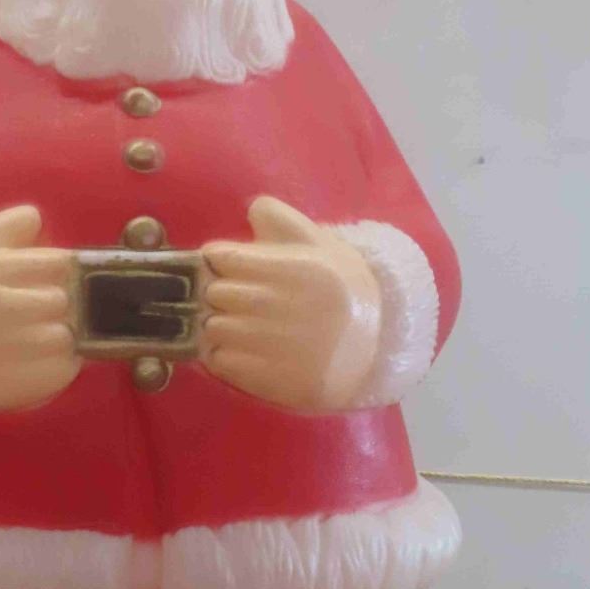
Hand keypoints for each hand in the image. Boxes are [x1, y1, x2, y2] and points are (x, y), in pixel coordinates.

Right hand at [0, 205, 78, 415]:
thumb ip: (2, 227)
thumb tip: (37, 220)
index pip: (60, 262)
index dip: (52, 270)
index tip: (38, 279)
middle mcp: (9, 306)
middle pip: (64, 298)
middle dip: (50, 302)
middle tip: (28, 312)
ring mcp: (18, 348)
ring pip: (67, 335)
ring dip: (55, 336)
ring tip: (28, 340)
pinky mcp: (24, 384)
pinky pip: (64, 369)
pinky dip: (55, 367)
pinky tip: (29, 363)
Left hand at [202, 197, 380, 410]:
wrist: (375, 350)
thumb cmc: (342, 291)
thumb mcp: (323, 247)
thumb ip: (285, 222)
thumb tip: (253, 209)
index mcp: (298, 269)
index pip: (226, 258)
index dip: (221, 259)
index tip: (226, 264)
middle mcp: (285, 307)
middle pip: (216, 293)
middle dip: (218, 293)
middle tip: (231, 297)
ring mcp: (276, 347)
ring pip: (214, 328)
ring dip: (218, 325)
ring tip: (237, 324)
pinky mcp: (271, 379)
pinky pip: (221, 361)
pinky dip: (222, 354)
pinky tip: (240, 349)